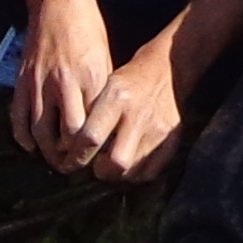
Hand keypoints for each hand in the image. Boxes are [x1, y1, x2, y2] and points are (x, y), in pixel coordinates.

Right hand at [12, 0, 113, 173]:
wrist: (58, 1)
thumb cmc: (89, 29)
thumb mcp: (105, 59)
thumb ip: (101, 92)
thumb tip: (103, 123)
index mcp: (91, 79)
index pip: (92, 128)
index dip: (94, 150)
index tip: (97, 161)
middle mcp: (64, 84)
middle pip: (67, 136)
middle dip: (72, 158)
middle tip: (75, 168)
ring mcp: (39, 83)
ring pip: (40, 132)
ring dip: (47, 152)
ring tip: (55, 162)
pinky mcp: (22, 79)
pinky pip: (19, 116)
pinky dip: (22, 136)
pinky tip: (30, 146)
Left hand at [72, 34, 193, 184]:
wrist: (169, 68)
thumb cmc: (129, 80)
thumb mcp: (105, 86)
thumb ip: (89, 117)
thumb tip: (69, 150)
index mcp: (116, 97)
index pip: (90, 138)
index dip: (76, 156)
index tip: (71, 163)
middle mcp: (138, 115)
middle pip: (115, 163)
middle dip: (100, 171)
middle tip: (96, 167)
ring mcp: (158, 129)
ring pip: (132, 171)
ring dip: (117, 174)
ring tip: (112, 164)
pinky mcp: (174, 139)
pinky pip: (150, 172)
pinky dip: (136, 173)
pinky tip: (130, 162)